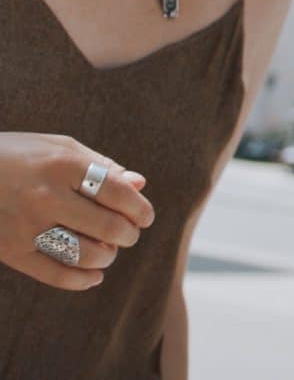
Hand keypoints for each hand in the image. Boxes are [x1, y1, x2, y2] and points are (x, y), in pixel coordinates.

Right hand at [0, 133, 155, 289]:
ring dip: (108, 256)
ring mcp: (26, 226)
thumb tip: (139, 184)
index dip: (141, 208)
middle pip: (109, 226)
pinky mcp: (9, 251)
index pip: (119, 193)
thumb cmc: (18, 156)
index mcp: (62, 165)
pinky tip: (94, 274)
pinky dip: (83, 279)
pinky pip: (56, 274)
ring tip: (108, 249)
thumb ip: (100, 164)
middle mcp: (45, 196)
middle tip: (128, 233)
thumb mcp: (58, 147)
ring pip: (86, 254)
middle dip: (129, 234)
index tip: (145, 216)